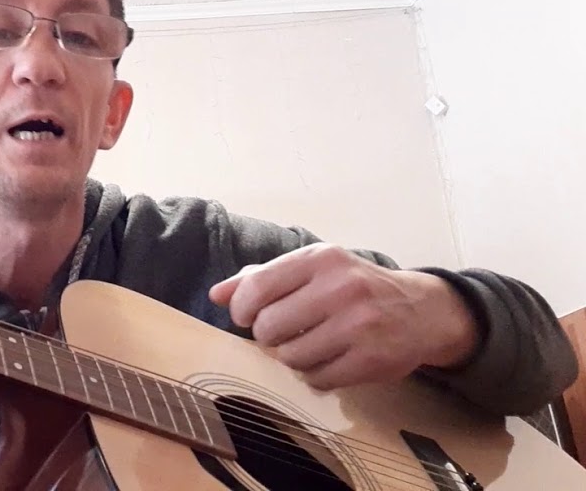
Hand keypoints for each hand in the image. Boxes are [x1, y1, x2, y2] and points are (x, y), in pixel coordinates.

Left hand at [208, 244, 478, 390]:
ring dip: (292, 358)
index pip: (257, 287)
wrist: (420, 309)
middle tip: (284, 332)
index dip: (241, 309)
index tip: (246, 317)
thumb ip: (262, 278)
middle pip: (269, 327)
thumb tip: (216, 294)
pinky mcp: (373, 359)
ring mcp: (359, 325)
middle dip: (268, 336)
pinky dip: (316, 375)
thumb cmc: (352, 287)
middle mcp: (341, 287)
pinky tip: (330, 360)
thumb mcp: (311, 269)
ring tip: (310, 345)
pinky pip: (318, 379)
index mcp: (320, 259)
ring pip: (291, 357)